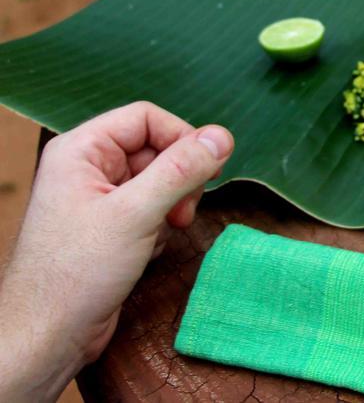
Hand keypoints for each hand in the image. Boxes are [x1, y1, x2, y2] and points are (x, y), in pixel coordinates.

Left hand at [0, 102, 233, 402]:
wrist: (48, 335)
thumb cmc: (76, 272)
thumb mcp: (137, 213)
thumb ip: (181, 170)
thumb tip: (223, 137)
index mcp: (81, 150)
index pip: (146, 118)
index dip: (181, 138)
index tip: (205, 169)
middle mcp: (88, 168)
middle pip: (156, 147)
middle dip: (180, 176)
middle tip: (184, 209)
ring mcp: (99, 198)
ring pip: (159, 178)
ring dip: (175, 201)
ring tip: (169, 229)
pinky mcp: (111, 226)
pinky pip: (152, 206)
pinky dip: (163, 223)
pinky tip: (151, 247)